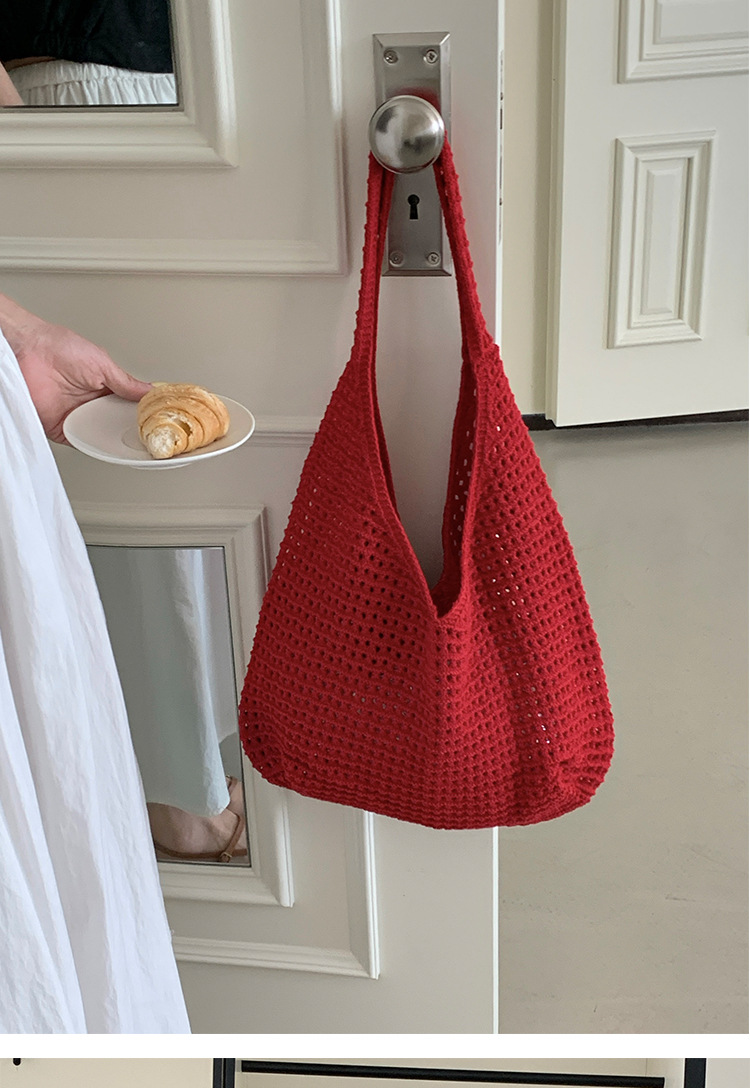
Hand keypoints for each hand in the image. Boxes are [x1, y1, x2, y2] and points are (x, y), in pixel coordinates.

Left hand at [0, 295, 150, 442]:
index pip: (127, 406)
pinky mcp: (61, 427)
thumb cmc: (58, 346)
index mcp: (104, 387)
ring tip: (130, 444)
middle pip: (116, 424)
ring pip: (100, 436)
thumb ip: (125, 382)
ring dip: (113, 441)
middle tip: (147, 437)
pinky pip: (80, 442)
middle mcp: (90, 403)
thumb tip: (148, 391)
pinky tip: (105, 446)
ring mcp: (76, 416)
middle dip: (130, 431)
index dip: (141, 414)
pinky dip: (92, 447)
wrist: (28, 351)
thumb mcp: (102, 363)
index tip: (156, 422)